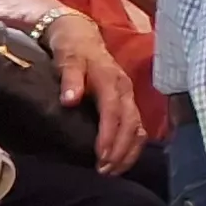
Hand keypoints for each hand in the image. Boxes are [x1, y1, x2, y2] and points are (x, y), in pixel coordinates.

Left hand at [43, 12, 143, 173]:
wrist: (81, 35)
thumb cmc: (72, 49)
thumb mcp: (67, 58)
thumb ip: (69, 78)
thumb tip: (69, 100)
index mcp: (111, 80)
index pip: (114, 112)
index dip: (109, 135)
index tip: (100, 156)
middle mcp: (125, 89)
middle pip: (131, 124)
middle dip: (120, 150)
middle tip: (104, 171)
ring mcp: (129, 97)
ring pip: (138, 129)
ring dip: (127, 152)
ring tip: (112, 171)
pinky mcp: (128, 103)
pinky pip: (138, 128)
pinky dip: (132, 147)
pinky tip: (121, 161)